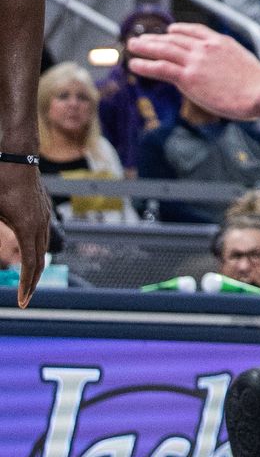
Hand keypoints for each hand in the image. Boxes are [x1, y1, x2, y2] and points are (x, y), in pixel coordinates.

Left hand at [0, 159, 48, 305]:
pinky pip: (44, 234)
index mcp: (26, 227)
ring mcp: (44, 214)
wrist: (16, 154)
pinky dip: (38, 249)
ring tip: (28, 280)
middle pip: (40, 260)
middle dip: (32, 282)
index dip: (26, 286)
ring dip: (36, 266)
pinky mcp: (43, 206)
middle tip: (24, 300)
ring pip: (44, 247)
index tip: (21, 302)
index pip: (30, 265)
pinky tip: (32, 251)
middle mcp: (40, 223)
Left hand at [127, 23, 259, 120]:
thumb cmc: (257, 84)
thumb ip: (229, 61)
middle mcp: (205, 47)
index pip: (195, 30)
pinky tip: (134, 65)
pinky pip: (161, 68)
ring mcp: (196, 61)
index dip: (179, 30)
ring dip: (145, 47)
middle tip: (141, 38)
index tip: (169, 31)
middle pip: (174, 39)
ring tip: (132, 46)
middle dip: (155, 38)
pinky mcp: (188, 77)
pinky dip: (145, 65)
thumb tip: (225, 70)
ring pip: (164, 50)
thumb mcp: (244, 62)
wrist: (259, 92)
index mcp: (220, 41)